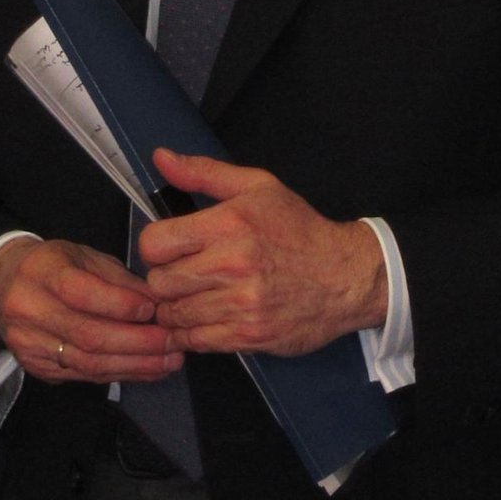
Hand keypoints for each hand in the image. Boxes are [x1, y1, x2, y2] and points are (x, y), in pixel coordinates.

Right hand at [0, 236, 182, 384]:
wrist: (2, 286)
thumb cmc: (53, 266)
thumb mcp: (84, 257)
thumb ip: (118, 280)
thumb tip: (156, 303)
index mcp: (42, 272)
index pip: (81, 293)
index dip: (119, 305)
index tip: (153, 310)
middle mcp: (29, 311)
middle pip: (87, 335)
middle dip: (136, 343)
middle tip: (173, 343)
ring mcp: (30, 345)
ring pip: (87, 362)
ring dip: (134, 365)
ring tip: (169, 361)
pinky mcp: (37, 369)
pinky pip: (84, 376)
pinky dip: (119, 374)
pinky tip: (146, 370)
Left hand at [139, 149, 387, 356]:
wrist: (345, 276)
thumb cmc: (298, 229)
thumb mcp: (257, 187)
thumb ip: (203, 172)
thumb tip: (160, 158)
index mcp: (229, 223)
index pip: (155, 243)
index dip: (156, 247)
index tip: (170, 248)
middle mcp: (232, 264)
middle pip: (159, 283)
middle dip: (164, 279)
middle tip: (182, 274)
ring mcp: (241, 304)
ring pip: (174, 315)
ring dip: (177, 308)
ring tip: (194, 297)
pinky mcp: (249, 336)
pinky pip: (196, 341)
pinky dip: (192, 332)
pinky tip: (206, 317)